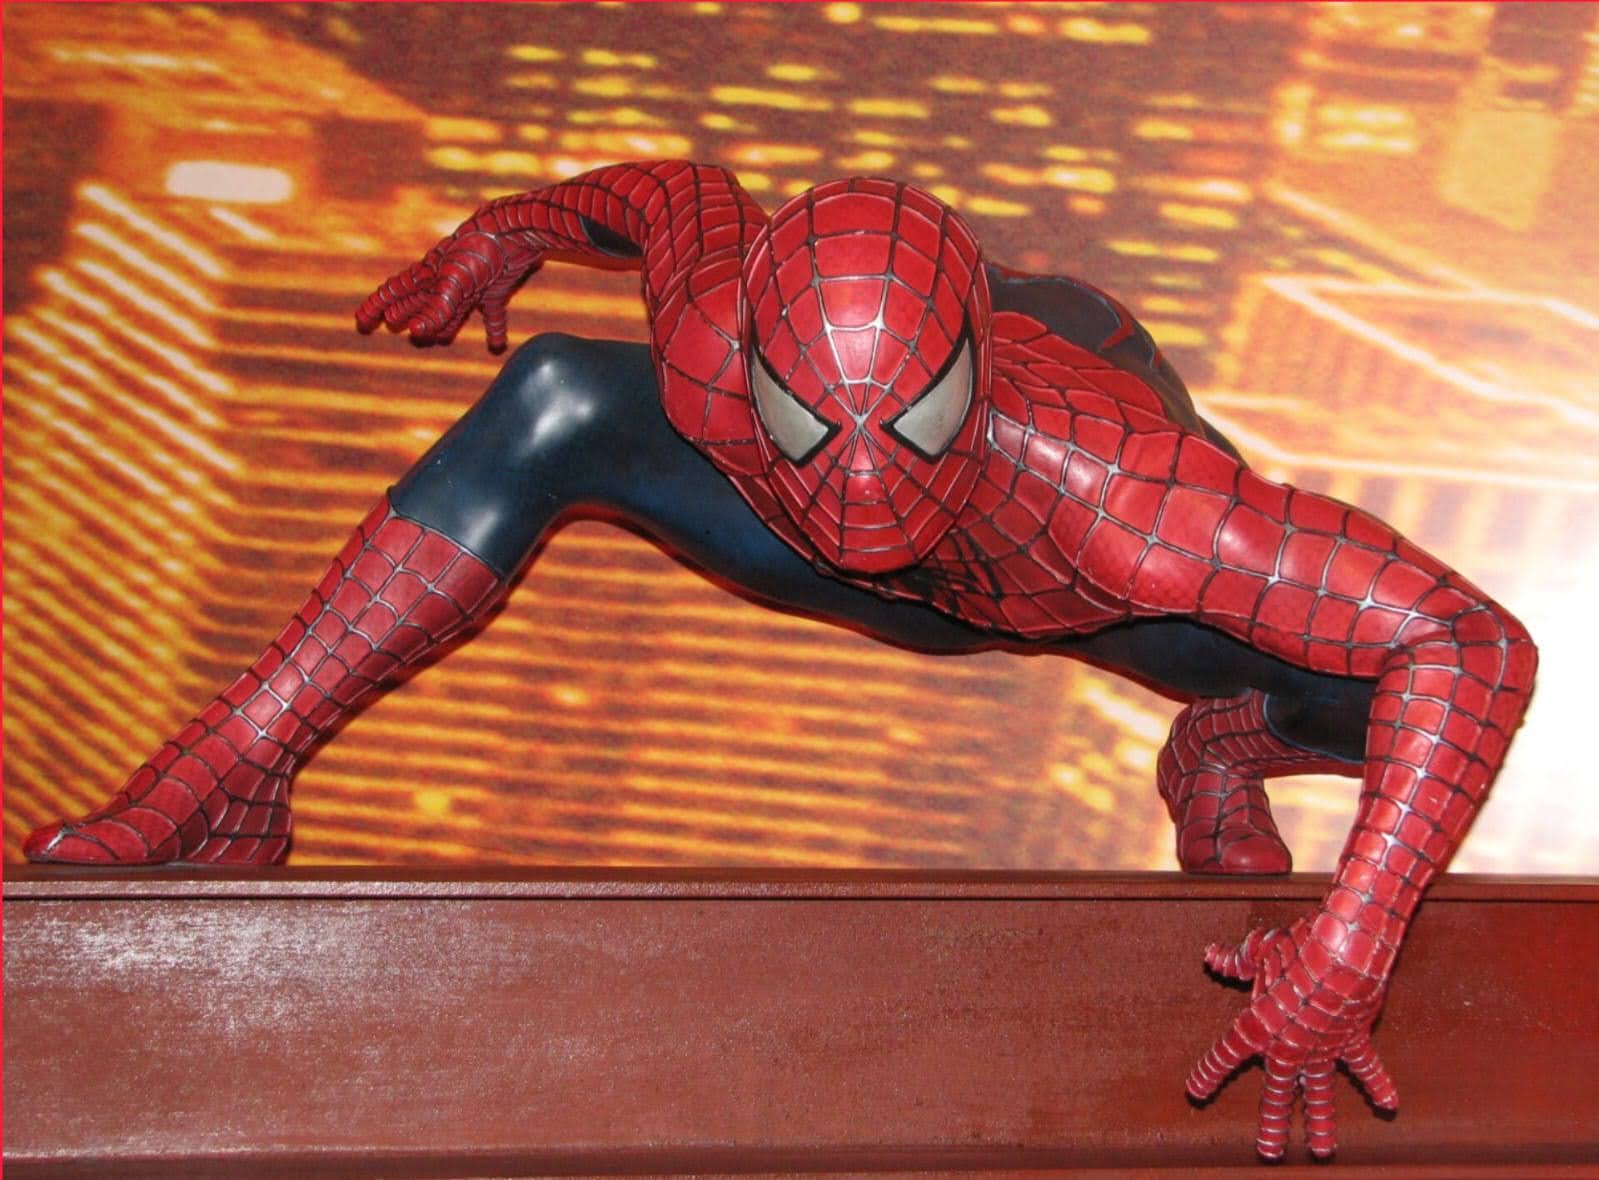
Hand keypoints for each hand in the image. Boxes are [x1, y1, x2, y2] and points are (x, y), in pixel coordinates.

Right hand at [355, 225, 543, 351]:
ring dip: (443, 326)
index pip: (393, 292)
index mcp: (427, 274)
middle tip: (392, 326)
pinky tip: (496, 345)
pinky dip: (494, 330)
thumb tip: (415, 333)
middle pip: (420, 302)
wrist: (514, 232)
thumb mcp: (453, 283)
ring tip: (437, 339)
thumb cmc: (478, 252)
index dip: (375, 307)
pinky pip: (492, 315)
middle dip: (406, 315)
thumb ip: (436, 309)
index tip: (361, 322)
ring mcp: (470, 286)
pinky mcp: (494, 290)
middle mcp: (444, 281)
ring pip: (451, 311)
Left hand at [1188, 919, 1397, 1159]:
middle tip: (1268, 1153)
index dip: (1208, 1072)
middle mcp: (1288, 1048)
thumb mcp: (1259, 952)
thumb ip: (1236, 961)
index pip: (1226, 1055)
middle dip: (1273, 1125)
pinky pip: (1365, 1068)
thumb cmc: (1295, 950)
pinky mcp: (1352, 1042)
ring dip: (1320, 1124)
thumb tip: (1212, 955)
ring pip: (1319, 1096)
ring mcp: (1322, 1050)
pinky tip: (1388, 1104)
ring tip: (1321, 1153)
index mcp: (1258, 1028)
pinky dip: (1378, 1083)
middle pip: (1277, 1095)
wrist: (1343, 955)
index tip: (1194, 1091)